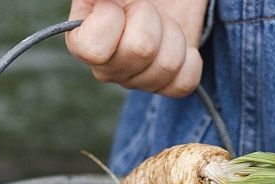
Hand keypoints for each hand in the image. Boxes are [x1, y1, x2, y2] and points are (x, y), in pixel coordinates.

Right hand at [66, 0, 207, 96]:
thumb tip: (99, 3)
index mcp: (85, 41)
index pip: (93, 50)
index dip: (111, 19)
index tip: (116, 4)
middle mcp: (107, 68)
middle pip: (139, 51)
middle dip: (150, 20)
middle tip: (147, 10)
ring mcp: (138, 80)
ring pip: (167, 67)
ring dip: (173, 35)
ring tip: (163, 24)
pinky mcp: (167, 85)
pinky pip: (184, 84)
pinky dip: (190, 60)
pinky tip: (180, 45)